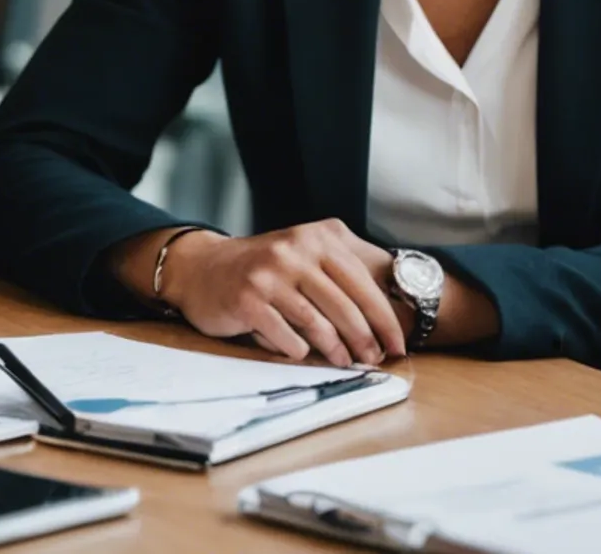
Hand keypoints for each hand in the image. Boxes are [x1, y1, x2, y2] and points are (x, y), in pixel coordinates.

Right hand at [146, 221, 406, 365]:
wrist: (204, 267)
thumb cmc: (265, 268)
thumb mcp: (305, 251)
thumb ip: (344, 266)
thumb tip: (387, 308)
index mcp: (316, 237)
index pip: (362, 282)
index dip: (384, 318)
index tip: (397, 344)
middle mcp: (293, 250)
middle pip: (344, 305)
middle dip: (365, 339)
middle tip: (374, 360)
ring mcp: (268, 274)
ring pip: (317, 323)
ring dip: (336, 350)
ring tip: (344, 362)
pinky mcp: (247, 299)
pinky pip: (285, 335)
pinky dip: (299, 350)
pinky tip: (303, 354)